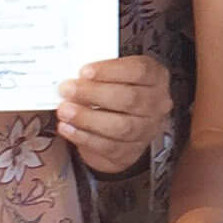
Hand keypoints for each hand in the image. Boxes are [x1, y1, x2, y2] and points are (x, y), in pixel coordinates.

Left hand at [55, 54, 171, 174]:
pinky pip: (108, 147)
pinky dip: (84, 137)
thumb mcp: (114, 76)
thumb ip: (99, 74)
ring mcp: (146, 130)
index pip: (140, 71)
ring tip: (65, 110)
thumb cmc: (117, 92)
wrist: (121, 127)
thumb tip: (74, 76)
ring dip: (87, 118)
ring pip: (120, 126)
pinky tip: (68, 128)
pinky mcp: (131, 151)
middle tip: (68, 90)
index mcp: (155, 78)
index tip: (84, 71)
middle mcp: (156, 104)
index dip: (111, 70)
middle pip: (129, 99)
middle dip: (94, 94)